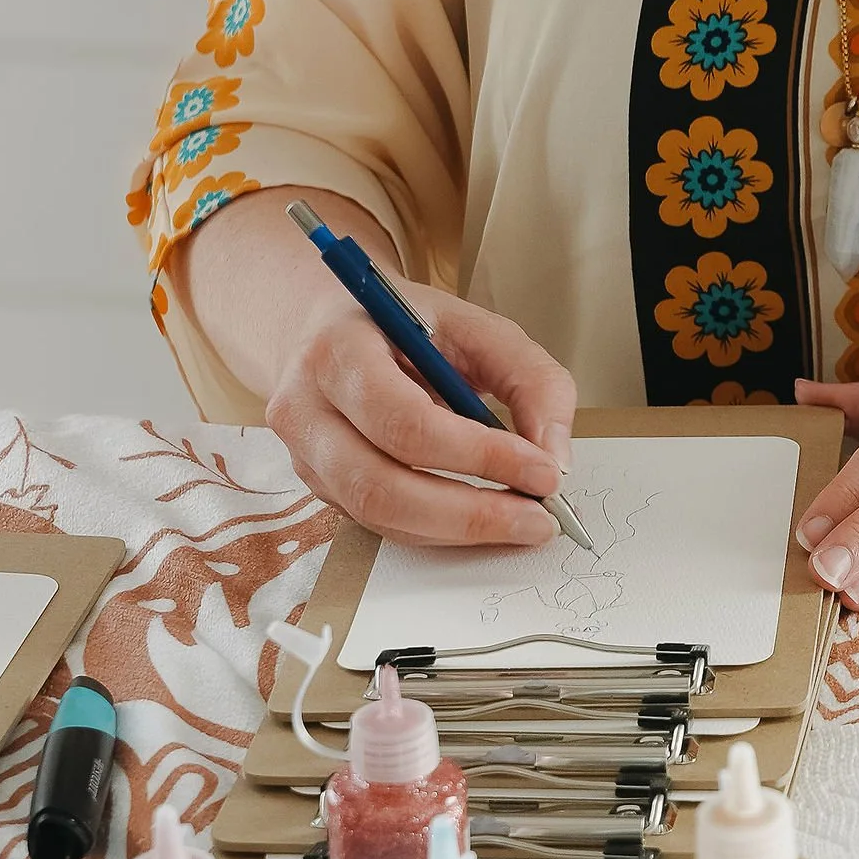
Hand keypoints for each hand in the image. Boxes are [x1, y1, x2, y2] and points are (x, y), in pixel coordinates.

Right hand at [264, 279, 577, 549]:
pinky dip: (439, 530)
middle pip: (381, 484)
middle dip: (471, 513)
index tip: (543, 472)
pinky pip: (380, 523)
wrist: (325, 328)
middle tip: (538, 519)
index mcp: (338, 351)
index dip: (479, 455)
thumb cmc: (406, 327)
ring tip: (520, 523)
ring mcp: (304, 455)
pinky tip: (483, 518)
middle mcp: (305, 408)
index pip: (405, 420)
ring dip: (458, 531)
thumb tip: (555, 457)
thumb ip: (530, 380)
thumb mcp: (476, 327)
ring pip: (378, 515)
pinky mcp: (319, 487)